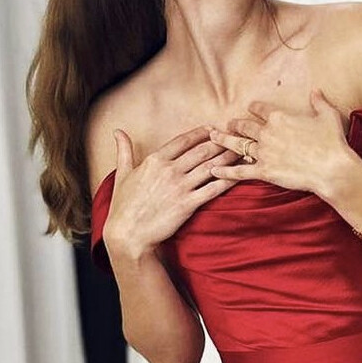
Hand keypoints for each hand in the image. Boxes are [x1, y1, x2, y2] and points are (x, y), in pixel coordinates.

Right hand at [103, 126, 239, 260]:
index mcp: (154, 160)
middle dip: (221, 142)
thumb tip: (117, 131)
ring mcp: (180, 187)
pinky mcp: (188, 204)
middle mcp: (169, 170)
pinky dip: (229, 180)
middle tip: (235, 137)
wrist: (128, 235)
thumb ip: (124, 150)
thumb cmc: (123, 206)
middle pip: (202, 151)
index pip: (183, 140)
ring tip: (244, 151)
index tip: (213, 128)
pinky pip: (214, 189)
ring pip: (211, 167)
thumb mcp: (122, 174)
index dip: (201, 133)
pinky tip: (241, 174)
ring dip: (229, 157)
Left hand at [208, 89, 354, 195]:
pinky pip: (240, 171)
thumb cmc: (332, 142)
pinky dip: (225, 171)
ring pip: (237, 145)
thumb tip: (316, 90)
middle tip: (228, 124)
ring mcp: (263, 152)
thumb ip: (319, 101)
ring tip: (213, 138)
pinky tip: (213, 170)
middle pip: (245, 126)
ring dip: (224, 141)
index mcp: (280, 117)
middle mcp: (267, 133)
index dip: (254, 108)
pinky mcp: (264, 171)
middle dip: (235, 124)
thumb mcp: (328, 116)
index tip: (250, 108)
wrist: (331, 168)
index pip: (261, 109)